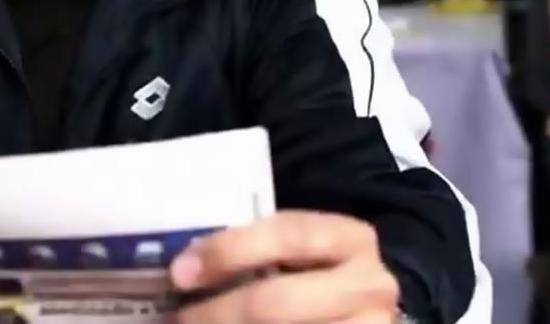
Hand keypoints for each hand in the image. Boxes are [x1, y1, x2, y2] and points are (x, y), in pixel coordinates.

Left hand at [170, 210, 399, 323]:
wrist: (360, 319)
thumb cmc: (316, 280)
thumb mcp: (302, 256)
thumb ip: (260, 253)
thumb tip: (184, 266)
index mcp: (353, 241)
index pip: (290, 235)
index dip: (231, 250)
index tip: (180, 271)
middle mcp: (371, 286)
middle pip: (278, 302)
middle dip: (217, 312)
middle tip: (178, 318)